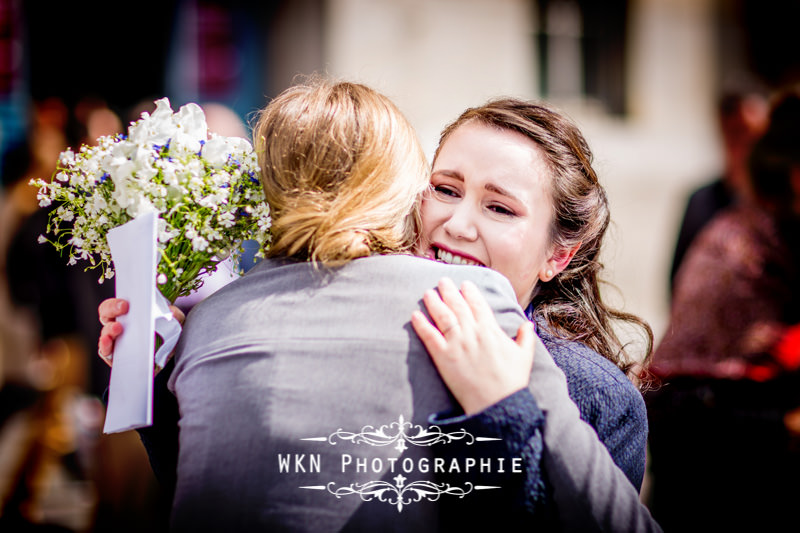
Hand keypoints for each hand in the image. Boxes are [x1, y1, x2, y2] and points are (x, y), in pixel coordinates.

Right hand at [97, 298, 184, 366]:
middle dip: (111, 309)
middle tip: (123, 309)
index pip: (115, 304)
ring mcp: (117, 342)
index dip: (116, 302)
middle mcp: (120, 326)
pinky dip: (105, 347)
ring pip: (105, 333)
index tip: (126, 303)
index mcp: (130, 314)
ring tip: (117, 328)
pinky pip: (106, 353)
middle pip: (106, 314)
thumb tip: (170, 311)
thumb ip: (175, 314)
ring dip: (109, 330)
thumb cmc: (169, 335)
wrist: (172, 358)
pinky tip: (110, 344)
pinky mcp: (117, 358)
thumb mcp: (176, 321)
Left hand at [411, 277, 534, 414]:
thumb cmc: (512, 381)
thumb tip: (527, 323)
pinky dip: (421, 325)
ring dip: (434, 303)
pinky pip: (430, 337)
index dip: (470, 292)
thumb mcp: (524, 356)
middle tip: (442, 281)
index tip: (465, 283)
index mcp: (491, 330)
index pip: (478, 305)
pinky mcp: (444, 358)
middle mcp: (473, 333)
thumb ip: (525, 337)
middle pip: (458, 306)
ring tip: (428, 292)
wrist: (498, 404)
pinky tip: (415, 315)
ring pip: (443, 317)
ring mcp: (457, 345)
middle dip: (449, 291)